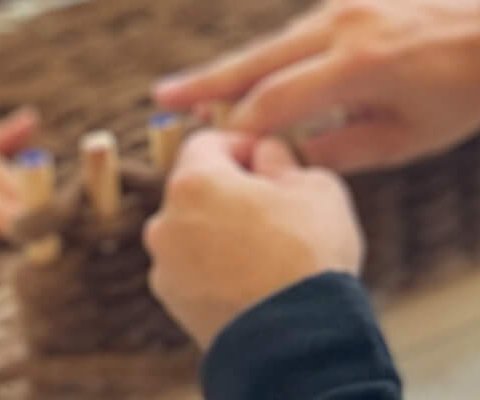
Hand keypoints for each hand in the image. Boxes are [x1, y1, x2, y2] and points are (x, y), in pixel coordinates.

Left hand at [145, 131, 361, 346]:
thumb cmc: (307, 252)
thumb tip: (266, 155)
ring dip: (221, 229)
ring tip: (266, 249)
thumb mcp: (315, 186)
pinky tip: (253, 278)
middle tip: (274, 206)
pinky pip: (193, 268)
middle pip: (197, 188)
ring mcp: (165, 265)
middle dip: (230, 190)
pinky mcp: (173, 302)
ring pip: (193, 230)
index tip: (269, 161)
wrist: (295, 338)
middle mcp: (165, 221)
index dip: (241, 144)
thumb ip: (282, 159)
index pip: (207, 142)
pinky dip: (216, 266)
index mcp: (195, 181)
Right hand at [152, 0, 479, 171]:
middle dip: (209, 79)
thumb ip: (340, 150)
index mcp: (361, 64)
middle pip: (261, 56)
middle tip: (160, 97)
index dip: (240, 126)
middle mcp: (348, 22)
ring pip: (280, 38)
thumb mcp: (405, 140)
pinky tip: (256, 71)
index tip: (208, 147)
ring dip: (240, 64)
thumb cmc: (461, 98)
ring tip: (193, 88)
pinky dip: (281, 50)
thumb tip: (284, 157)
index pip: (278, 98)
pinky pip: (307, 25)